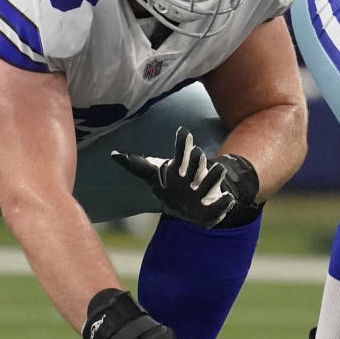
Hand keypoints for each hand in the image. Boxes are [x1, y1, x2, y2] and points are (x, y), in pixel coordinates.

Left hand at [111, 127, 259, 227]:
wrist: (193, 206)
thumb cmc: (173, 187)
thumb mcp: (154, 176)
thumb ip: (136, 165)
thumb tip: (113, 154)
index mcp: (181, 167)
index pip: (180, 152)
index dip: (181, 143)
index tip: (182, 131)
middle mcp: (195, 174)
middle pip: (198, 160)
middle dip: (197, 157)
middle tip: (196, 152)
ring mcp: (206, 189)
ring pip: (213, 178)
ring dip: (214, 174)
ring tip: (217, 168)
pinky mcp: (214, 207)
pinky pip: (222, 204)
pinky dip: (225, 202)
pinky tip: (226, 198)